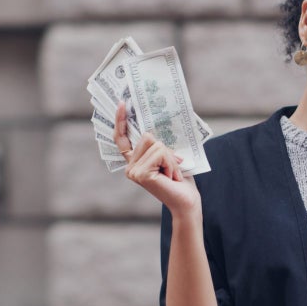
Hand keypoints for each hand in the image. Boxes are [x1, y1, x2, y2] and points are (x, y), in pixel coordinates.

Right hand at [114, 101, 201, 215]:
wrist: (186, 202)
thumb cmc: (180, 180)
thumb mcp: (169, 157)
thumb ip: (158, 145)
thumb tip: (154, 129)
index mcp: (135, 162)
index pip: (122, 138)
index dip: (120, 120)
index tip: (122, 103)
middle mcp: (130, 167)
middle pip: (146, 135)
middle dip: (165, 148)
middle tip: (172, 166)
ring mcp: (134, 171)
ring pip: (155, 143)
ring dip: (170, 157)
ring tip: (172, 173)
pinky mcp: (141, 174)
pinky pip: (160, 153)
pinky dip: (171, 162)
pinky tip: (171, 177)